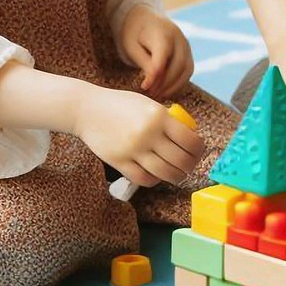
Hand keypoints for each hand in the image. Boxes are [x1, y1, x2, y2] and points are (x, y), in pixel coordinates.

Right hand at [74, 86, 204, 187]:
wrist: (87, 109)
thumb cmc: (121, 105)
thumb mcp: (148, 104)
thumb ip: (167, 120)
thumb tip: (189, 137)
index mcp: (159, 116)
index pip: (190, 140)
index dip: (199, 150)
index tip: (198, 151)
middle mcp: (148, 134)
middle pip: (180, 160)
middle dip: (190, 166)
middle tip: (190, 166)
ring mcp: (133, 150)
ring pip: (164, 173)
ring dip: (176, 177)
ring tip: (178, 175)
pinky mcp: (119, 162)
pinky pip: (144, 179)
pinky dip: (154, 180)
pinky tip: (157, 175)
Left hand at [120, 4, 193, 100]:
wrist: (145, 19)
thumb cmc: (134, 33)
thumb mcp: (132, 46)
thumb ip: (144, 63)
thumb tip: (152, 83)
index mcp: (163, 32)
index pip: (163, 57)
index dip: (155, 75)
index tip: (144, 87)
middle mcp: (179, 38)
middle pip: (178, 65)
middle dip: (165, 83)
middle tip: (151, 93)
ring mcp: (186, 45)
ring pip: (186, 70)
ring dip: (173, 86)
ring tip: (157, 94)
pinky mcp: (188, 53)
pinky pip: (187, 71)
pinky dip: (178, 83)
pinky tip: (165, 89)